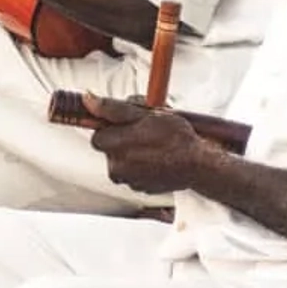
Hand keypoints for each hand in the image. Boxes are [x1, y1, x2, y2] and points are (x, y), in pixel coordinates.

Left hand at [85, 93, 211, 194]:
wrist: (197, 164)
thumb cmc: (176, 138)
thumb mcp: (145, 113)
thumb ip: (112, 108)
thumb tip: (88, 99)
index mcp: (115, 146)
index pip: (98, 134)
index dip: (113, 126)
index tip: (128, 123)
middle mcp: (117, 166)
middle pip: (109, 148)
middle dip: (122, 139)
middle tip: (143, 132)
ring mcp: (128, 180)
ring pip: (121, 160)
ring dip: (132, 152)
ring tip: (153, 145)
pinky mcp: (139, 188)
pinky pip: (133, 173)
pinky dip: (141, 165)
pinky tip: (156, 157)